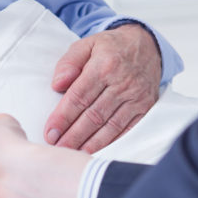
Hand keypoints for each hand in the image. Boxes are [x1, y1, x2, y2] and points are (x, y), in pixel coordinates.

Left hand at [45, 23, 162, 151]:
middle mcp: (122, 83)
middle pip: (93, 115)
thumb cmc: (111, 47)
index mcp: (104, 65)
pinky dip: (112, 143)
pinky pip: (128, 130)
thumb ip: (69, 62)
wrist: (147, 46)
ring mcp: (136, 97)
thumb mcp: (86, 44)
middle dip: (73, 135)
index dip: (63, 117)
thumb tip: (57, 85)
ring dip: (90, 143)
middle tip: (57, 148)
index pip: (79, 96)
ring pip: (110, 126)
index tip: (50, 132)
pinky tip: (97, 151)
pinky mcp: (146, 107)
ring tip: (72, 153)